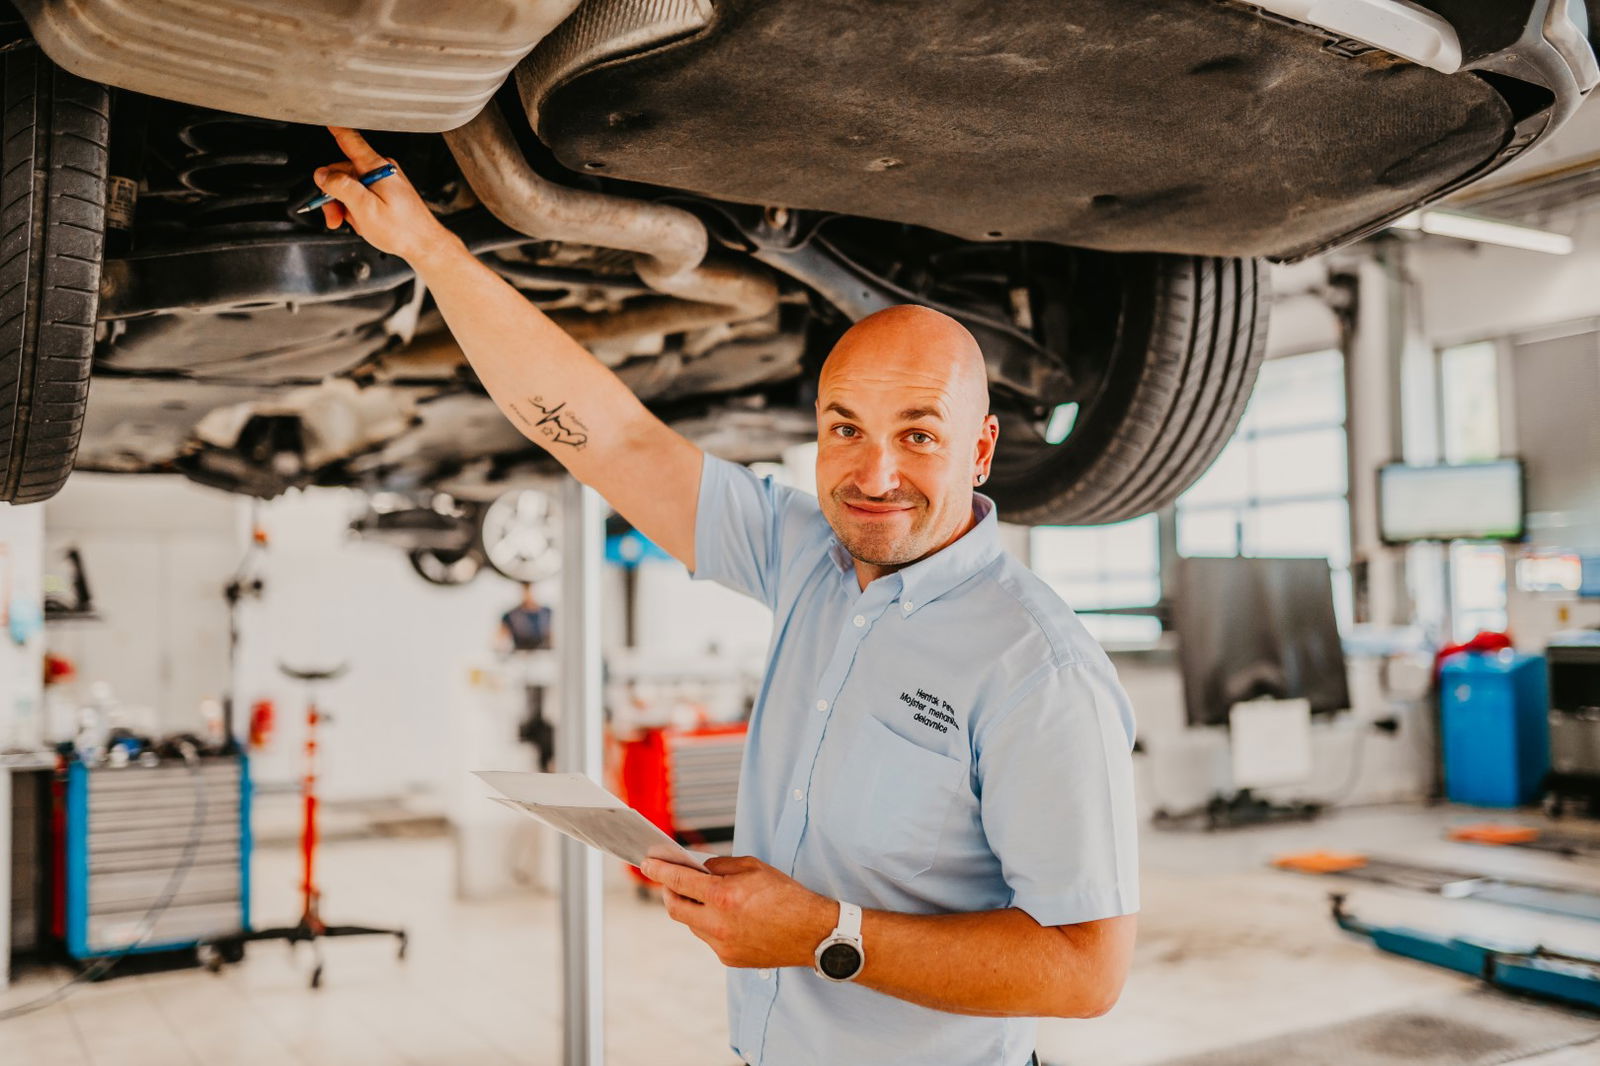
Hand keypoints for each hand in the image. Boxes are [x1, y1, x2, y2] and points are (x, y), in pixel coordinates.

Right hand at [313, 127, 461, 266]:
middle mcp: (381, 169)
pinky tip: (363, 221)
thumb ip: (341, 188)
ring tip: (354, 222)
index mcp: (376, 167)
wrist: (424, 244)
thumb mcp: (365, 209)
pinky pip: (361, 194)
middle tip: (334, 216)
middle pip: (342, 171)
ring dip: (344, 205)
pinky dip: (356, 208)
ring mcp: (384, 180)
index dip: (333, 129)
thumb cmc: (403, 230)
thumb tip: (323, 175)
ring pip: (350, 186)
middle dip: (333, 194)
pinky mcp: (386, 192)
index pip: (349, 140)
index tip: (323, 117)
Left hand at [642, 856, 835, 969]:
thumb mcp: (755, 868)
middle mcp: (718, 924)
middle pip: (675, 908)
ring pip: (691, 925)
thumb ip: (721, 866)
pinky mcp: (728, 959)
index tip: (647, 863)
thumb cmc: (787, 896)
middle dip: (668, 892)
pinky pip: (708, 938)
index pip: (679, 881)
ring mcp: (722, 945)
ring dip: (692, 909)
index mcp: (725, 896)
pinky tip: (726, 917)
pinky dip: (710, 924)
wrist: (812, 933)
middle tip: (670, 881)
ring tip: (705, 897)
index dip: (660, 870)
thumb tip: (698, 868)